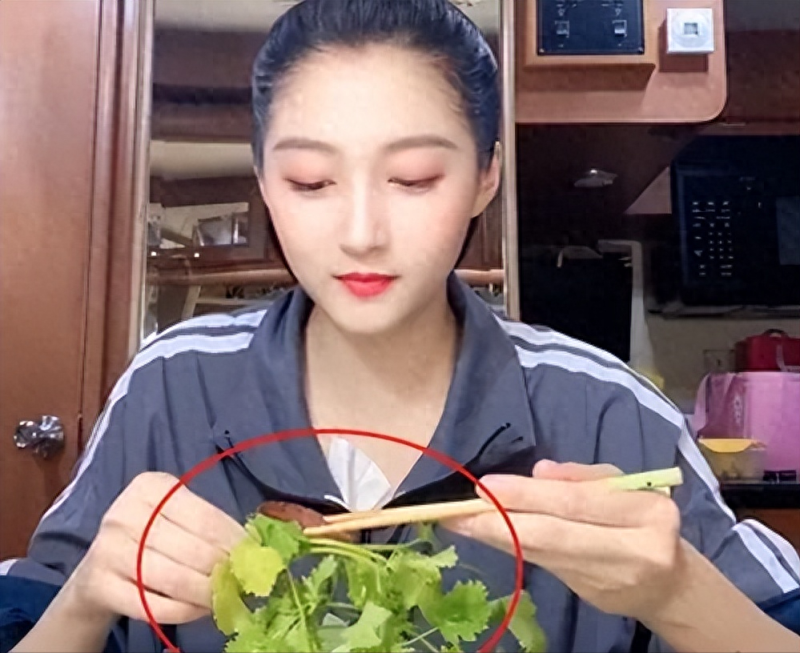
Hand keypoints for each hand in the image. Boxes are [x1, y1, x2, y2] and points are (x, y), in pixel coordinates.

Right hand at [63, 472, 246, 625]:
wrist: (98, 570)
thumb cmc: (149, 536)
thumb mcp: (174, 516)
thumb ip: (208, 525)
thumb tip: (251, 548)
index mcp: (150, 487)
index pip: (205, 517)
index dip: (234, 541)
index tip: (253, 556)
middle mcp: (126, 513)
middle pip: (193, 549)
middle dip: (224, 570)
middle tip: (243, 583)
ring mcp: (109, 549)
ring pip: (175, 579)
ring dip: (208, 593)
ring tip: (225, 598)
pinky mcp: (100, 585)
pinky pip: (154, 606)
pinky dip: (185, 611)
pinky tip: (200, 609)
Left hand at [443, 461, 686, 621]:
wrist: (668, 584)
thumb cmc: (644, 520)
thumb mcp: (627, 485)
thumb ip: (585, 477)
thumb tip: (539, 471)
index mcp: (648, 512)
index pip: (578, 502)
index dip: (528, 496)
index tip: (487, 486)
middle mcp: (633, 549)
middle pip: (556, 533)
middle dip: (502, 521)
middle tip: (459, 511)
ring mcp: (610, 578)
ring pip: (544, 552)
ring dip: (496, 537)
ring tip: (459, 522)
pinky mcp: (590, 597)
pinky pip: (543, 564)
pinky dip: (511, 548)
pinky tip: (484, 536)